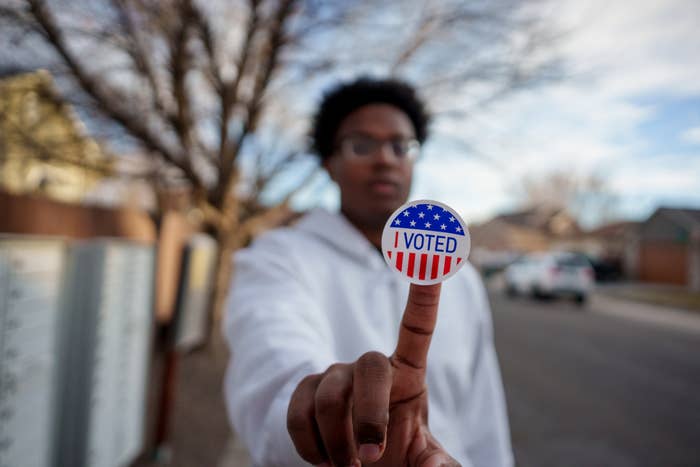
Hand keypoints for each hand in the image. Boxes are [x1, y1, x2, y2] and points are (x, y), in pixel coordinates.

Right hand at [287, 283, 459, 465]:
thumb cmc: (398, 460)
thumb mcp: (425, 460)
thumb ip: (438, 464)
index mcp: (408, 374)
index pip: (418, 326)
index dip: (424, 292)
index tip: (432, 252)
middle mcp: (370, 367)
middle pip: (369, 366)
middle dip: (368, 416)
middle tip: (372, 458)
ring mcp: (334, 377)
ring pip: (328, 397)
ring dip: (338, 443)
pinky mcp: (305, 393)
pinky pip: (298, 412)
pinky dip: (311, 446)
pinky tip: (323, 460)